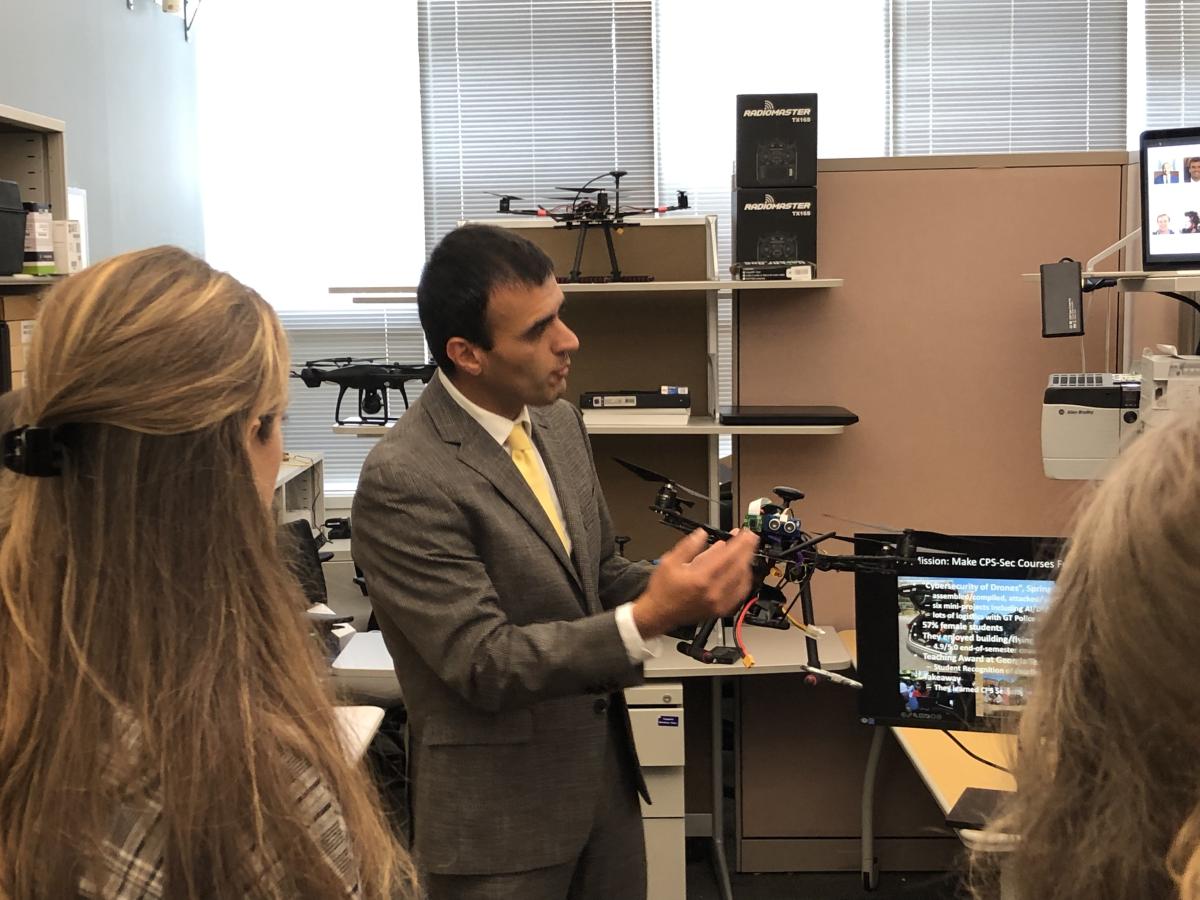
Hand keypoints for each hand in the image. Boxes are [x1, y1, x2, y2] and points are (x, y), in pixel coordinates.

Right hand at [630, 527, 758, 639]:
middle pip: (738, 567)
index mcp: (700, 578)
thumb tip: (702, 535)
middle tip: (750, 538)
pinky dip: (744, 580)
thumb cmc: (663, 590)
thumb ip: (687, 546)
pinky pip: (740, 594)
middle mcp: (712, 592)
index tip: (744, 533)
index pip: (727, 556)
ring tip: (746, 552)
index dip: (738, 543)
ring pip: (742, 580)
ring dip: (747, 563)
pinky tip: (743, 572)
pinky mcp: (720, 610)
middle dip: (747, 550)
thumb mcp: (669, 562)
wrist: (659, 614)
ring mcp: (718, 602)